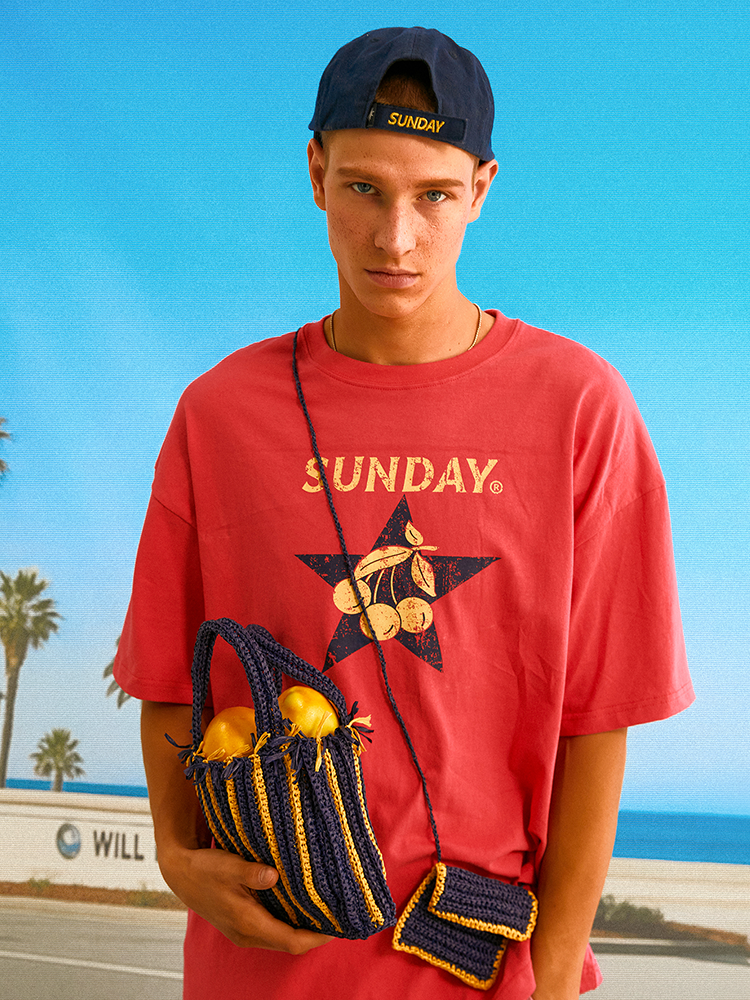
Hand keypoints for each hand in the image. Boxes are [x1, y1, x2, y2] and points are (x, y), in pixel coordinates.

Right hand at [159, 842, 333, 953]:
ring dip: (301, 930)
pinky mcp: (241, 925)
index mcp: (248, 922)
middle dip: (314, 935)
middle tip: (337, 916)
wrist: (181, 874)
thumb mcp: (228, 864)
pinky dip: (288, 924)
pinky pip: (272, 931)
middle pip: (289, 943)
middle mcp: (247, 934)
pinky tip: (299, 907)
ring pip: (280, 939)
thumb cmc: (205, 869)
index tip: (337, 926)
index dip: (316, 937)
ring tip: (323, 912)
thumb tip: (274, 875)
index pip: (291, 941)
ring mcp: (243, 932)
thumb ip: (252, 872)